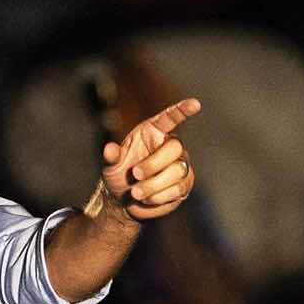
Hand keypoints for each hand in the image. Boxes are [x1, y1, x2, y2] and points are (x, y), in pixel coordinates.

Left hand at [99, 97, 200, 221]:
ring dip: (154, 184)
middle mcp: (171, 146)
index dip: (182, 110)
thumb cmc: (120, 175)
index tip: (195, 103)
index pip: (170, 118)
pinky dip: (159, 196)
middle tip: (135, 175)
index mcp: (153, 133)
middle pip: (174, 148)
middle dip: (153, 164)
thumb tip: (109, 149)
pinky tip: (146, 199)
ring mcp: (181, 165)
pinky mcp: (185, 184)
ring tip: (136, 192)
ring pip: (178, 171)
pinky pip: (179, 189)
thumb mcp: (111, 166)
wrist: (124, 200)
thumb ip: (111, 157)